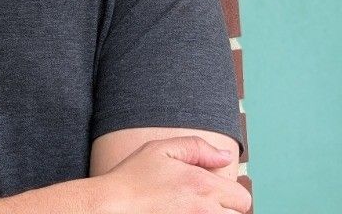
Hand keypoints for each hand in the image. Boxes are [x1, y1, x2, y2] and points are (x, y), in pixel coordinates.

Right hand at [94, 136, 251, 212]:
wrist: (113, 206)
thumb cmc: (133, 178)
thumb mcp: (160, 149)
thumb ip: (197, 147)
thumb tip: (226, 155)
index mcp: (202, 186)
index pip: (242, 198)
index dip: (230, 193)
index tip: (213, 191)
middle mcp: (205, 211)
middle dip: (222, 208)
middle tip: (198, 201)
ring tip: (190, 208)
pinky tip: (181, 213)